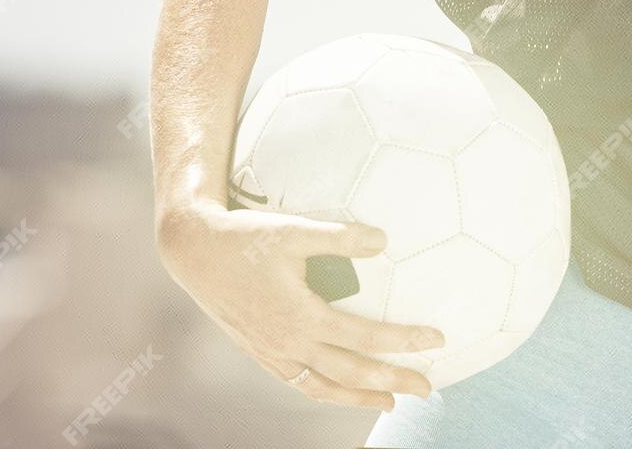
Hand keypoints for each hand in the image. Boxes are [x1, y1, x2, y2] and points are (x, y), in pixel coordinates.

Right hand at [155, 200, 446, 411]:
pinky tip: (339, 387)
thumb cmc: (246, 237)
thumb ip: (340, 237)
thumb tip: (383, 239)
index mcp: (302, 317)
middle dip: (392, 381)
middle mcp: (289, 343)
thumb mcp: (295, 230)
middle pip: (351, 373)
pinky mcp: (260, 352)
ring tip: (390, 401)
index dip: (403, 340)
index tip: (436, 341)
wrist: (195, 253)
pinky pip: (300, 382)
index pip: (365, 336)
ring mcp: (273, 353)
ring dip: (360, 396)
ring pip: (324, 387)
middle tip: (427, 386)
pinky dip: (326, 390)